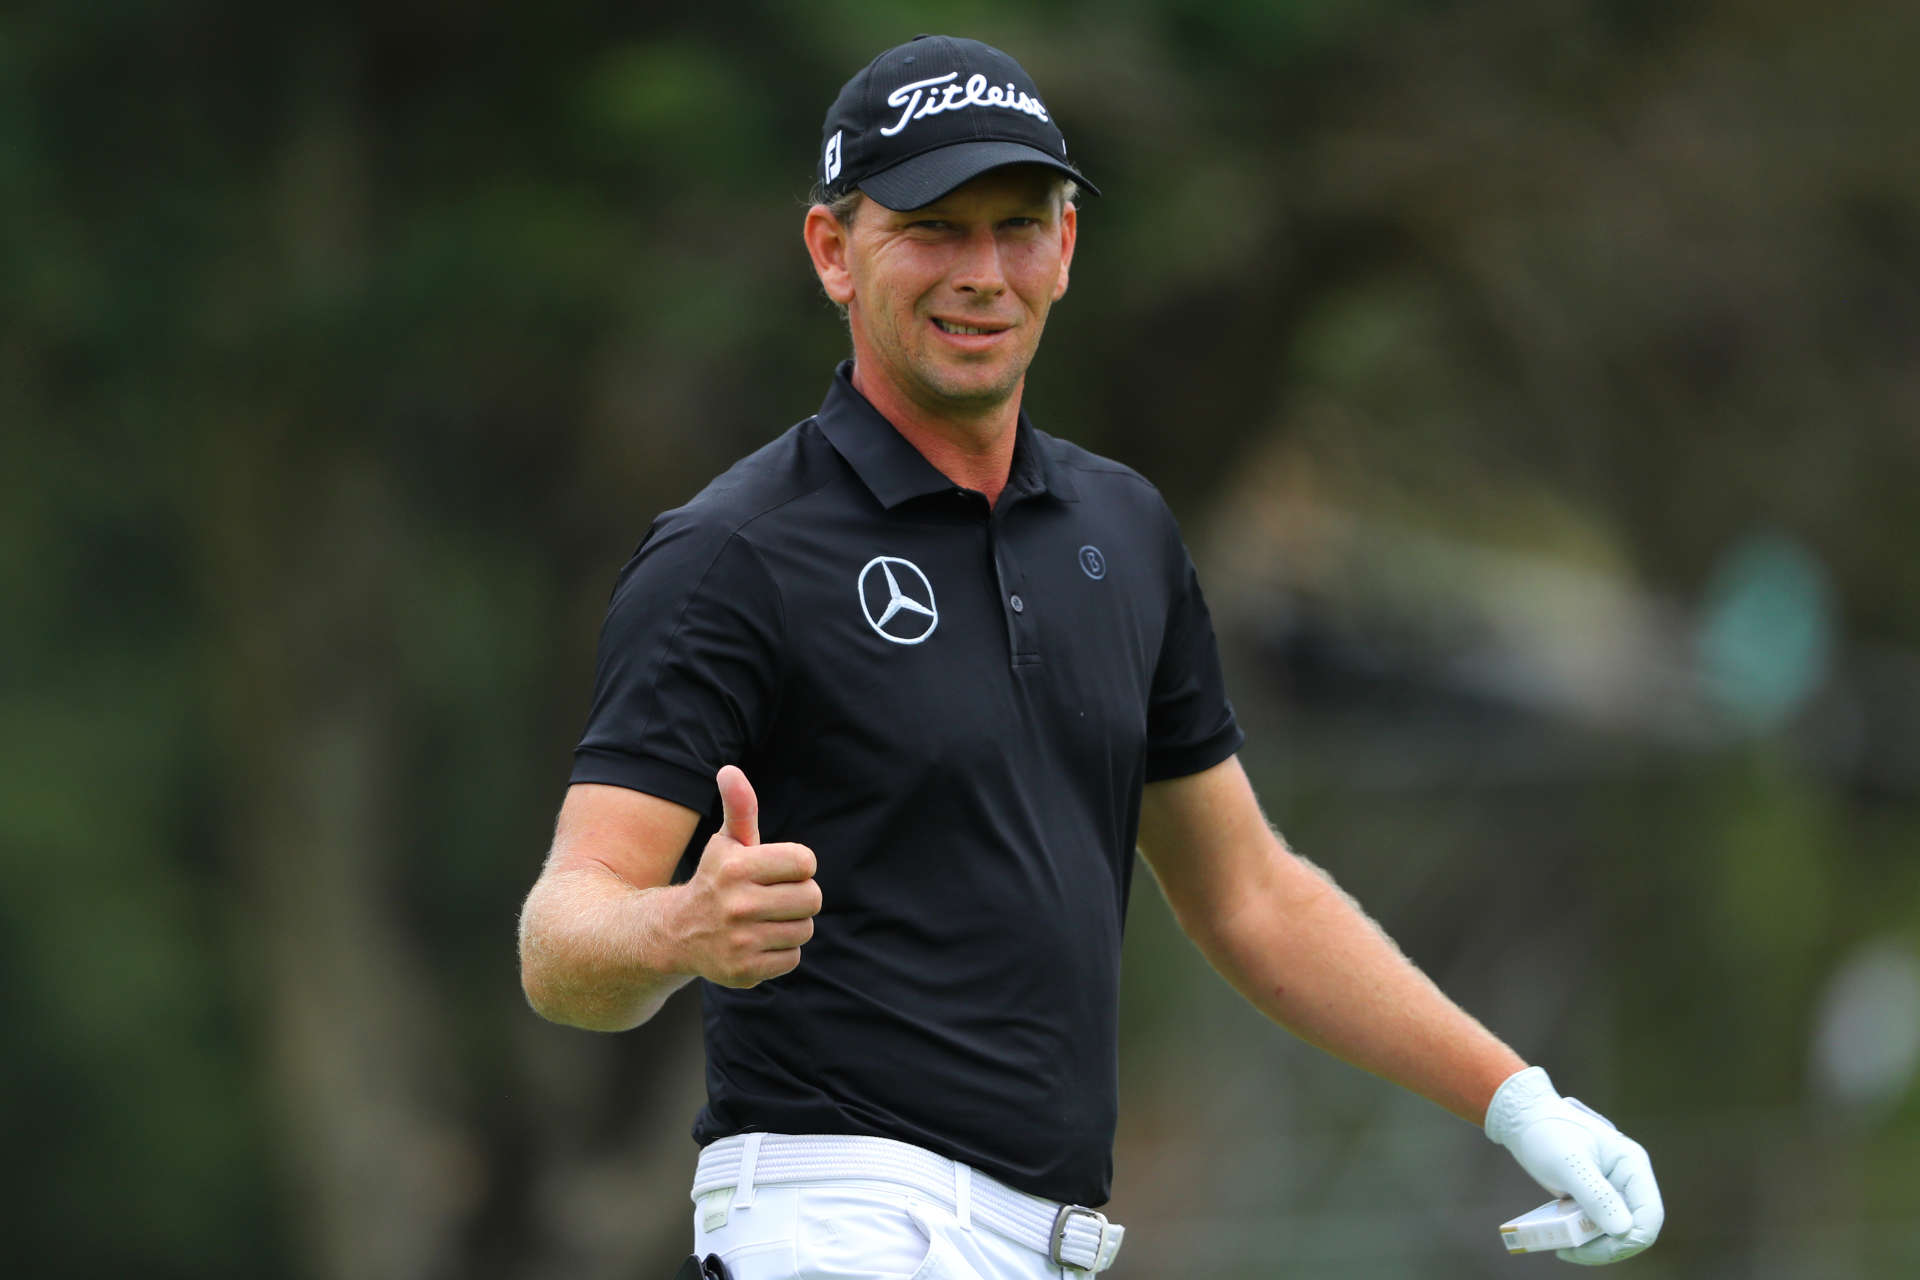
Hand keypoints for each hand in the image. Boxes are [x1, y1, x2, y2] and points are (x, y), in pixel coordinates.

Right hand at [668, 765, 820, 987]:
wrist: (678, 933)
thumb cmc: (717, 879)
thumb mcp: (726, 842)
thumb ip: (739, 806)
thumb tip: (730, 770)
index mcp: (736, 866)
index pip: (805, 862)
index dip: (797, 866)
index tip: (777, 870)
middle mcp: (736, 904)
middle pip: (812, 897)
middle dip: (799, 895)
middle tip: (773, 897)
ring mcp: (739, 940)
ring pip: (804, 929)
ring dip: (791, 924)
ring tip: (763, 919)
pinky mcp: (743, 971)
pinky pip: (792, 957)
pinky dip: (780, 951)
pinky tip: (757, 942)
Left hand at [1485, 1067, 1663, 1264]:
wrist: (1524, 1119)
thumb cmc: (1546, 1132)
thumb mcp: (1569, 1164)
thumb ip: (1596, 1195)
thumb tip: (1623, 1230)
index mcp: (1631, 1164)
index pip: (1649, 1214)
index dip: (1630, 1239)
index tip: (1596, 1248)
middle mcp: (1628, 1180)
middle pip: (1634, 1229)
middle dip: (1607, 1247)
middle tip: (1571, 1251)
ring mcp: (1613, 1190)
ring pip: (1617, 1233)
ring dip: (1594, 1246)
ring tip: (1562, 1247)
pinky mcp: (1596, 1198)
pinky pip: (1599, 1227)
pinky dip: (1584, 1238)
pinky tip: (1562, 1240)